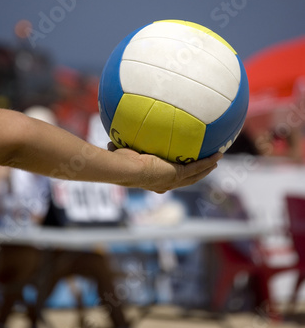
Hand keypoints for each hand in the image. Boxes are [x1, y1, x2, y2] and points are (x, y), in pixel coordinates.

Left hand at [108, 143, 222, 192]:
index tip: (183, 170)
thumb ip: (119, 149)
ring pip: (195, 176)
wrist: (125, 169)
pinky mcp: (177, 174)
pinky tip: (217, 154)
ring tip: (216, 161)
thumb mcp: (121, 154)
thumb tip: (111, 142)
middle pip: (187, 180)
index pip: (169, 179)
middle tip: (207, 168)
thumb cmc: (119, 163)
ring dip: (207, 169)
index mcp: (154, 181)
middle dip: (198, 174)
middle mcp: (165, 184)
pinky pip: (197, 167)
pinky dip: (208, 162)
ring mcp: (172, 180)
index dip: (178, 176)